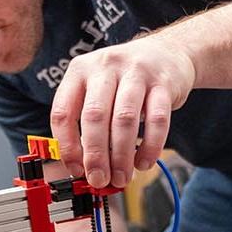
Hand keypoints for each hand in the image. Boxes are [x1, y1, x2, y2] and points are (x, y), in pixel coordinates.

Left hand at [50, 35, 194, 187]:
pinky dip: (150, 147)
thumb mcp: (98, 86)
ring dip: (122, 156)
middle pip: (94, 117)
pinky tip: (144, 162)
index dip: (67, 147)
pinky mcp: (164, 83)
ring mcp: (136, 72)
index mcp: (80, 70)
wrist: (168, 51)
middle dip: (96, 155)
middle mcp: (105, 67)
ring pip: (124, 120)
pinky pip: (157, 120)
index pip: (63, 112)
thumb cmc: (126, 77)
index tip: (76, 169)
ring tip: (122, 176)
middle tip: (99, 179)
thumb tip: (83, 166)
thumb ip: (87, 120)